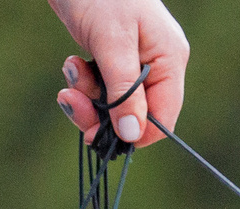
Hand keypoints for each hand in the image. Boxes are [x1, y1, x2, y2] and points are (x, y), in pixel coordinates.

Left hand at [48, 0, 187, 149]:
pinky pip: (101, 88)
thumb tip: (131, 134)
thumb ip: (123, 92)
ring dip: (87, 97)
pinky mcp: (113, 59)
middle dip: (100, 113)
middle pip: (134, 116)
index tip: (99, 133)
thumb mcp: (112, 44)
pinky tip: (72, 63)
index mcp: (169, 60)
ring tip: (71, 71)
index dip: (132, 133)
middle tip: (71, 101)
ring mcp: (135, 62)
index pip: (162, 118)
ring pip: (113, 105)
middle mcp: (156, 65)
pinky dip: (82, 82)